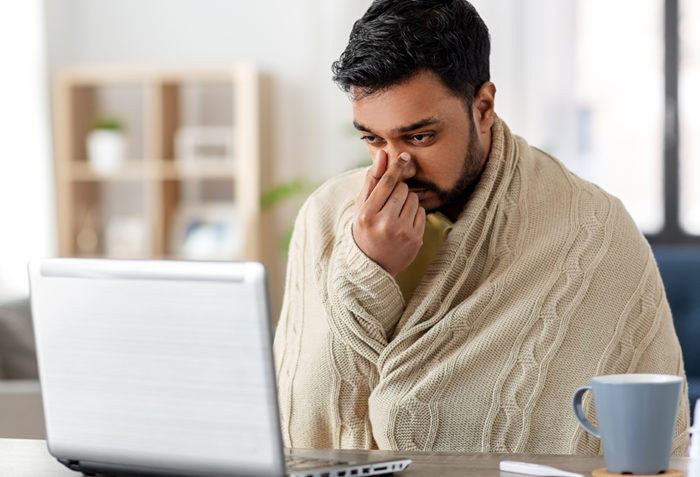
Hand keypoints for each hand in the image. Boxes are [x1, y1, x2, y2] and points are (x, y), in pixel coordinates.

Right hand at [352, 150, 425, 276]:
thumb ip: (372, 179)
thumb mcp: (362, 205)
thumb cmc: (365, 228)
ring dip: (407, 201)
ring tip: (396, 214)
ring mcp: (401, 232)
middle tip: (390, 203)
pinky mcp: (415, 239)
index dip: (396, 167)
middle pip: (402, 188)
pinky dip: (414, 213)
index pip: (386, 182)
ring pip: (413, 198)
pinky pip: (421, 212)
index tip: (405, 156)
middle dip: (399, 190)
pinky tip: (404, 223)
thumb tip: (383, 154)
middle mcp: (384, 224)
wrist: (372, 264)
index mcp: (366, 214)